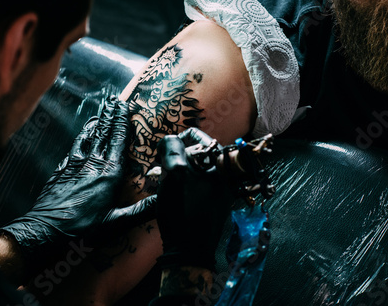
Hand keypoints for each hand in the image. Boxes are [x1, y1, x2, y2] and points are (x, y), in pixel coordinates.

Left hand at [0, 96, 155, 271]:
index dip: (122, 121)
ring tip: (101, 111)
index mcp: (110, 173)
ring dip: (96, 123)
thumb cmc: (83, 228)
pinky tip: (83, 134)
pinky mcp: (62, 170)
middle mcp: (94, 164)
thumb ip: (141, 210)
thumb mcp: (117, 223)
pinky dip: (81, 137)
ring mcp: (75, 165)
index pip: (119, 140)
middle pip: (104, 133)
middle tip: (114, 100)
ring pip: (88, 137)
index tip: (125, 105)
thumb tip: (164, 200)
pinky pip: (74, 147)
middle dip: (110, 116)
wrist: (46, 229)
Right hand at [156, 128, 235, 269]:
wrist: (190, 250)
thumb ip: (172, 148)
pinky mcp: (214, 202)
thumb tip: (170, 139)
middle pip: (196, 152)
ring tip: (163, 181)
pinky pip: (197, 184)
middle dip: (176, 157)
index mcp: (221, 163)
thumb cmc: (183, 211)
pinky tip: (171, 194)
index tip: (163, 152)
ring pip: (195, 168)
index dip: (177, 140)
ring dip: (177, 171)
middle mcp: (226, 174)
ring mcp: (221, 189)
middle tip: (161, 169)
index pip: (198, 136)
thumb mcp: (174, 173)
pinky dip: (183, 184)